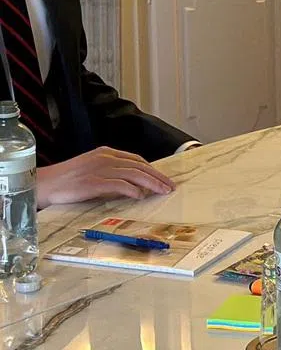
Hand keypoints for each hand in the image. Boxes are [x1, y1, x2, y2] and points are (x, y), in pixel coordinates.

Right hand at [38, 148, 175, 207]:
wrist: (42, 183)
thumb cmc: (65, 180)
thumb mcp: (91, 169)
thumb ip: (110, 172)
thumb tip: (131, 184)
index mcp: (106, 153)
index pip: (136, 160)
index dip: (152, 169)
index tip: (163, 178)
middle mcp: (105, 158)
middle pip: (139, 166)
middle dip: (157, 177)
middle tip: (170, 186)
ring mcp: (100, 169)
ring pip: (134, 174)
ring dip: (151, 183)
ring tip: (162, 191)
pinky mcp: (93, 182)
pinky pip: (119, 185)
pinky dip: (132, 190)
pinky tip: (141, 196)